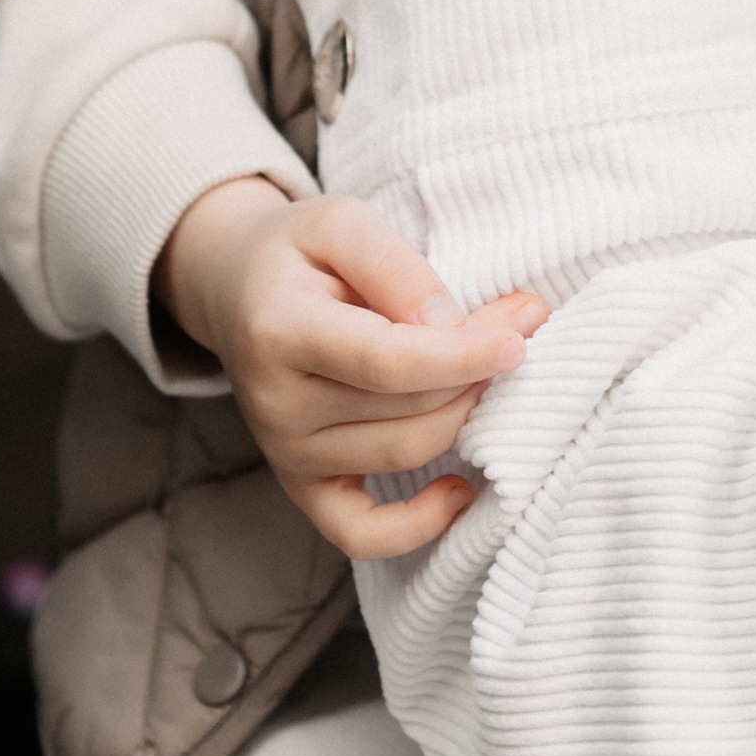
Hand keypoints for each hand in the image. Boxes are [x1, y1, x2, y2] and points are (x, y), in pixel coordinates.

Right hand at [154, 177, 545, 560]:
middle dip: (477, 369)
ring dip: (466, 414)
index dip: (462, 355)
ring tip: (488, 369)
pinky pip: (361, 532)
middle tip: (516, 324)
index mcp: (279, 330)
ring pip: (406, 452)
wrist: (237, 290)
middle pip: (408, 407)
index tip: (518, 334)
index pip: (386, 361)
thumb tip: (451, 327)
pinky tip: (460, 487)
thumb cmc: (299, 252)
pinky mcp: (301, 485)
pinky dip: (418, 524)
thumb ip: (396, 268)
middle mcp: (276, 403)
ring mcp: (285, 453)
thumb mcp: (342, 223)